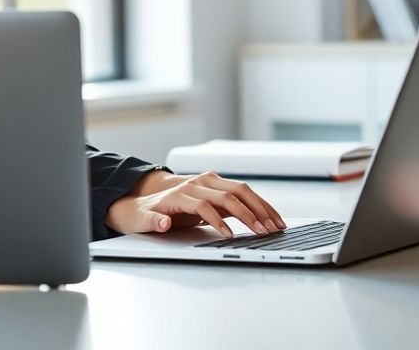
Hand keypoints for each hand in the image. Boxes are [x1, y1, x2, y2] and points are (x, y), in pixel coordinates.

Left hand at [105, 170, 287, 237]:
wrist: (147, 199)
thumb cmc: (146, 212)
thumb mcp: (143, 219)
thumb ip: (153, 221)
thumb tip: (164, 223)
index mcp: (181, 192)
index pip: (204, 205)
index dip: (217, 220)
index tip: (229, 236)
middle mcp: (199, 182)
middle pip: (230, 193)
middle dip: (250, 213)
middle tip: (265, 231)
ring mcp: (210, 182)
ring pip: (242, 190)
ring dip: (261, 208)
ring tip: (276, 226)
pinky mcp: (219, 187)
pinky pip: (243, 194)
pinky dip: (258, 206)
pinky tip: (270, 218)